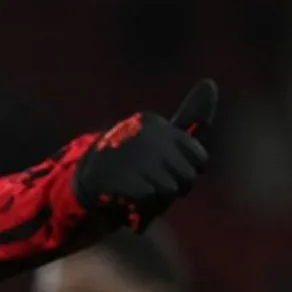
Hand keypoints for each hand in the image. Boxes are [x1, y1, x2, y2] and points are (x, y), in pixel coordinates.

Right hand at [72, 79, 217, 231]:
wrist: (80, 188)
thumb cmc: (128, 165)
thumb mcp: (161, 141)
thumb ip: (189, 120)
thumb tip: (211, 82)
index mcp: (153, 123)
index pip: (199, 159)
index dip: (184, 174)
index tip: (163, 173)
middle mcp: (141, 133)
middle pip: (186, 177)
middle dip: (171, 191)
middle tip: (147, 188)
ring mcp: (128, 154)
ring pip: (169, 190)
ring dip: (156, 204)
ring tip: (136, 196)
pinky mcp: (115, 176)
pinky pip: (149, 199)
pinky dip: (141, 210)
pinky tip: (127, 204)